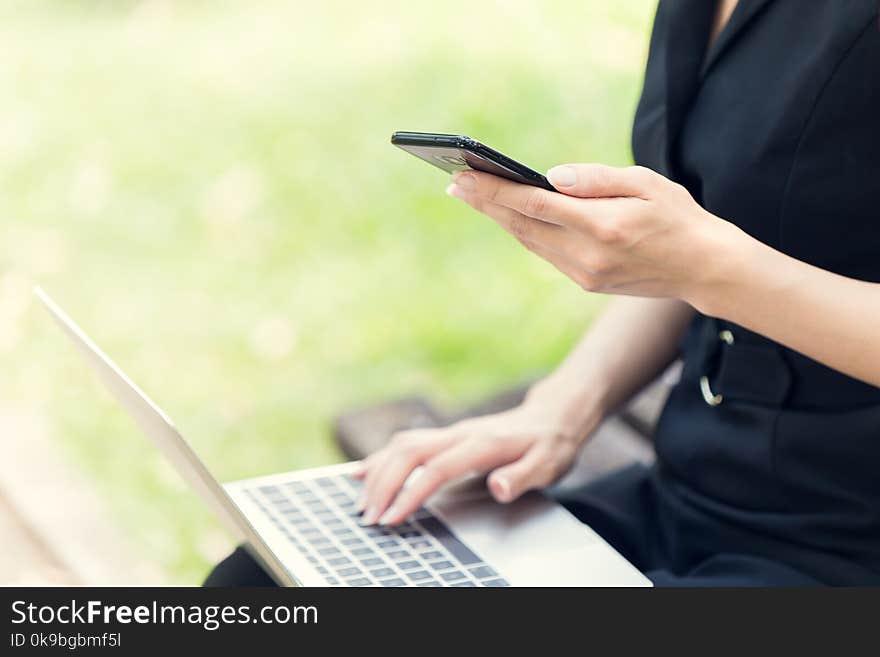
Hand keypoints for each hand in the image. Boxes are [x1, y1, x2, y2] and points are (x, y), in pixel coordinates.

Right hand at [353, 393, 598, 525]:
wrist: (552, 416)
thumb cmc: (550, 445)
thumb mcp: (547, 465)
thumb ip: (521, 477)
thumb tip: (498, 486)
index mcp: (482, 444)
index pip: (436, 469)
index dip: (410, 494)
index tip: (392, 518)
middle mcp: (459, 434)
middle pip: (408, 454)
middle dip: (383, 485)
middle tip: (369, 517)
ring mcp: (450, 433)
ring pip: (401, 446)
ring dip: (377, 473)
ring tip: (361, 502)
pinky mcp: (445, 436)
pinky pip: (405, 443)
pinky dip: (380, 458)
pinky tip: (362, 472)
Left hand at [446, 163, 743, 311]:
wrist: (705, 269)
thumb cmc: (678, 216)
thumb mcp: (646, 182)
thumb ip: (596, 179)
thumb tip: (550, 177)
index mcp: (602, 226)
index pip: (534, 205)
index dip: (494, 191)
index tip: (463, 177)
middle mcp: (587, 256)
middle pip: (522, 225)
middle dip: (485, 203)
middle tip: (454, 183)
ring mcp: (584, 274)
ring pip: (529, 241)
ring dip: (500, 218)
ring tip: (473, 196)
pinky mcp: (586, 282)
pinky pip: (545, 253)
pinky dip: (524, 232)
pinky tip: (510, 216)